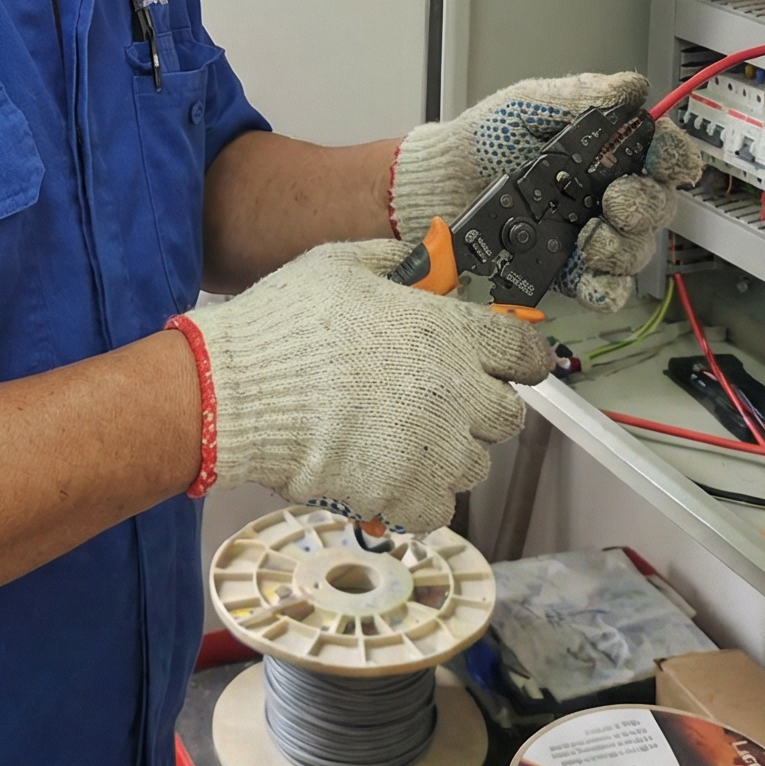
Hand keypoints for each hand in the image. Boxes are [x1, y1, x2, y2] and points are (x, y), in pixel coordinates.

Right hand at [174, 239, 550, 533]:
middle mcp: (456, 392)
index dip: (521, 358)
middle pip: (507, 415)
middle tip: (438, 402)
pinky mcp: (407, 495)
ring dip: (447, 455)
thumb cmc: (286, 324)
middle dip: (479, 409)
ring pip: (475, 465)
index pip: (524, 351)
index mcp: (449, 332)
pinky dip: (419, 499)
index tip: (511, 365)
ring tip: (403, 441)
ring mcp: (435, 449)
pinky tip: (388, 477)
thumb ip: (394, 260)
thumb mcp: (340, 264)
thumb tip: (423, 257)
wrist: (240, 393)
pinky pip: (438, 508)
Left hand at [389, 71, 700, 311]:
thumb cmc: (484, 141)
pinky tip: (586, 272)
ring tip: (589, 239)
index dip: (672, 157)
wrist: (439, 186)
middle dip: (643, 205)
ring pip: (634, 250)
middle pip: (655, 206)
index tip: (667, 161)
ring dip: (621, 247)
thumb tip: (631, 87)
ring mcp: (589, 235)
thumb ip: (581, 96)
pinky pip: (603, 289)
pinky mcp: (568, 271)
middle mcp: (603, 194)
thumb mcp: (530, 104)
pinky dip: (602, 286)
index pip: (658, 154)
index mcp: (604, 151)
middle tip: (615, 202)